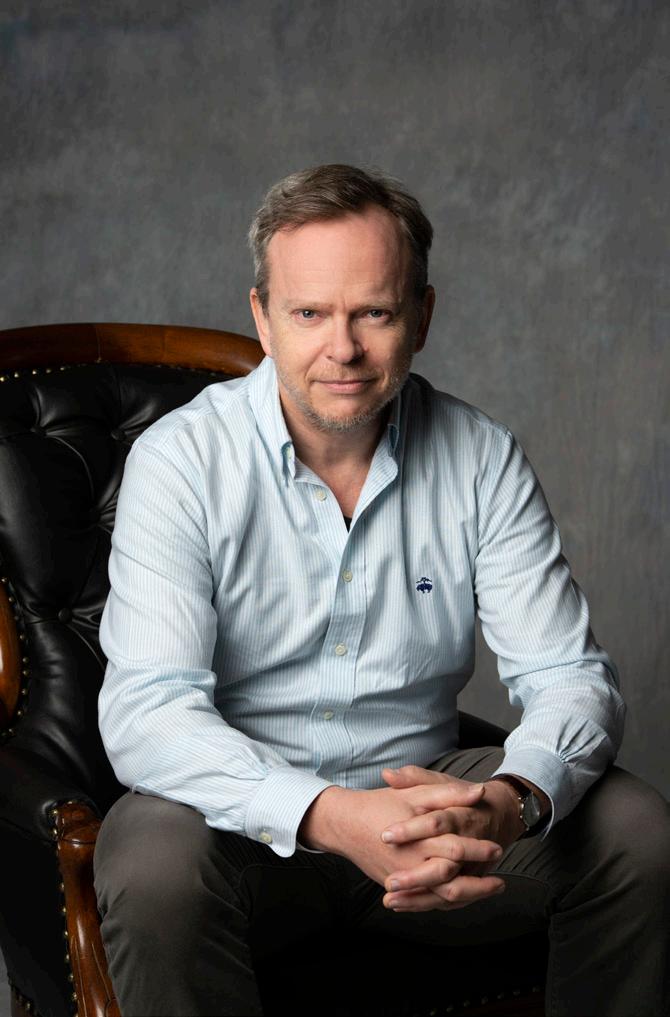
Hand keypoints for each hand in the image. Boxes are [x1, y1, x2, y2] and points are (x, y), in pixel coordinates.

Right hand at [298, 774, 505, 910]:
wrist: (346, 824)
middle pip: (451, 883)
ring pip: (440, 898)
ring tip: (488, 891)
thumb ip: (448, 794)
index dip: (478, 850)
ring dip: (467, 897)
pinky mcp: (397, 886)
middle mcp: (411, 864)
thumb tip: (479, 792)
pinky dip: (446, 902)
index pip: (455, 849)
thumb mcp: (415, 793)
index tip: (497, 848)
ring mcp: (403, 879)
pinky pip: (426, 902)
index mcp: (418, 839)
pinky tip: (462, 896)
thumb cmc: (382, 804)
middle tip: (500, 880)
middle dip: (478, 884)